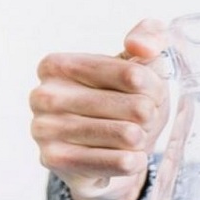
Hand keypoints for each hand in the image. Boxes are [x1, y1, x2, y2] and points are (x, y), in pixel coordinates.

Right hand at [29, 19, 169, 199]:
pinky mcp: (56, 161)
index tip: (146, 94)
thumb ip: (151, 37)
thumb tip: (141, 47)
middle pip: (137, 107)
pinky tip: (126, 157)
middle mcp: (44, 95)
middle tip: (139, 121)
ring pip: (130, 135)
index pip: (135, 75)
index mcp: (58, 65)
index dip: (154, 90)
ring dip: (142, 140)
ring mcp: (44, 130)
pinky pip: (121, 163)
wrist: (107, 155)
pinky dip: (135, 161)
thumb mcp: (142, 64)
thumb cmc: (125, 102)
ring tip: (130, 138)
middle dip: (150, 117)